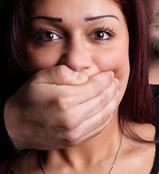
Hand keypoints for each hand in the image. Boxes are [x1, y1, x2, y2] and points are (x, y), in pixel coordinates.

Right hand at [4, 65, 118, 149]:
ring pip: (104, 115)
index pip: (95, 87)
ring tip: (115, 92)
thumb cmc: (28, 98)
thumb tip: (85, 75)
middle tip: (114, 81)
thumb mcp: (41, 77)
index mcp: (64, 99)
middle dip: (111, 89)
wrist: (16, 125)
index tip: (109, 73)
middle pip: (102, 100)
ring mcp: (74, 132)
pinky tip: (109, 108)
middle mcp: (72, 118)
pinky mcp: (74, 140)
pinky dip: (107, 117)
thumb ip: (64, 72)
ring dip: (113, 102)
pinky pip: (98, 128)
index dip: (105, 79)